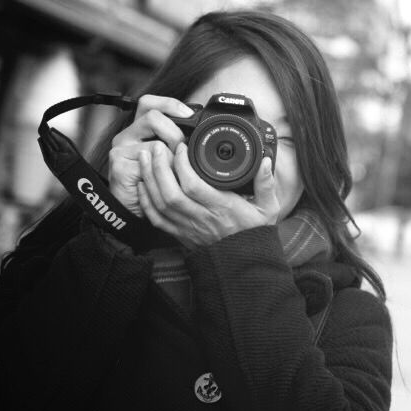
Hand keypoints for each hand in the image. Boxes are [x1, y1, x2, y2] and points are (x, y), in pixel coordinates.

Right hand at [108, 95, 194, 215]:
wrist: (135, 208)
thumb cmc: (156, 183)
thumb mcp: (170, 157)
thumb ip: (178, 142)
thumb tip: (201, 133)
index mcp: (139, 129)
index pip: (150, 103)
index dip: (170, 104)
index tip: (190, 114)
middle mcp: (127, 136)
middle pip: (152, 116)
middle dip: (175, 131)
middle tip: (185, 147)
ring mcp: (120, 150)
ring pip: (155, 142)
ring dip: (172, 157)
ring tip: (176, 169)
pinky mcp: (119, 166)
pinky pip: (149, 163)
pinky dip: (163, 172)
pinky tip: (166, 179)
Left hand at [136, 142, 282, 248]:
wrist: (243, 262)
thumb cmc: (254, 233)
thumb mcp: (268, 208)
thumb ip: (266, 184)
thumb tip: (266, 162)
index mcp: (221, 208)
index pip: (193, 185)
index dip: (182, 164)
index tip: (181, 147)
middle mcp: (201, 217)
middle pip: (170, 192)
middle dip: (159, 167)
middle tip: (157, 147)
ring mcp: (187, 227)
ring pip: (160, 202)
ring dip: (149, 178)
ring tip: (145, 157)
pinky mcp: (179, 234)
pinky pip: (156, 218)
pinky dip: (145, 200)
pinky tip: (142, 184)